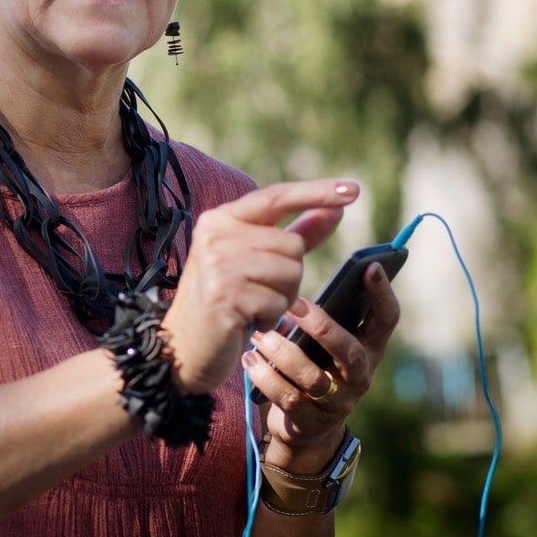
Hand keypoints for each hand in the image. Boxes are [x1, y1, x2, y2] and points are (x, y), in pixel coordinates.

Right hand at [159, 180, 358, 395]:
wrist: (183, 346)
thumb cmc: (224, 300)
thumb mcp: (255, 261)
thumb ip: (296, 233)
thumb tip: (335, 208)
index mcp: (221, 218)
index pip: (276, 197)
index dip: (317, 192)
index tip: (353, 189)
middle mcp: (215, 234)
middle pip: (292, 245)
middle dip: (289, 274)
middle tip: (257, 291)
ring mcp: (217, 264)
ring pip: (290, 273)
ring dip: (281, 298)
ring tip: (251, 306)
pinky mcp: (225, 295)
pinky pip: (278, 302)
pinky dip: (271, 317)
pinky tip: (247, 321)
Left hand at [243, 261, 400, 466]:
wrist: (307, 427)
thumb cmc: (313, 366)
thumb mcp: (322, 343)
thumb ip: (318, 317)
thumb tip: (291, 284)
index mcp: (368, 349)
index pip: (386, 319)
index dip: (382, 293)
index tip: (370, 266)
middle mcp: (360, 376)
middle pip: (349, 351)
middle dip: (322, 326)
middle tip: (294, 304)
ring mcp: (339, 402)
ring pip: (312, 377)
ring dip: (282, 352)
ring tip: (258, 335)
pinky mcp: (312, 422)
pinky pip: (288, 398)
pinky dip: (265, 376)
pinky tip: (249, 359)